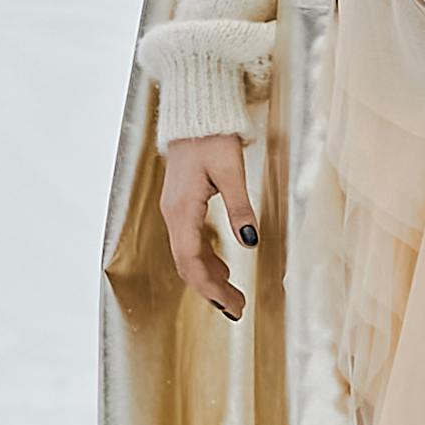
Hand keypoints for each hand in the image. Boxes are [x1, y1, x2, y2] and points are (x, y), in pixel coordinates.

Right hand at [159, 126, 261, 320]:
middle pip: (187, 263)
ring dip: (209, 278)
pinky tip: (223, 269)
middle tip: (237, 309)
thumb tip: (251, 242)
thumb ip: (240, 207)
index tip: (230, 304)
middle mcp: (173, 214)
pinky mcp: (182, 207)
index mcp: (182, 208)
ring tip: (233, 297)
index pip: (190, 259)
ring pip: (188, 255)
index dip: (209, 285)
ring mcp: (175, 211)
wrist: (196, 114)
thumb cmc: (213, 137)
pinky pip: (190, 242)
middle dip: (211, 289)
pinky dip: (205, 260)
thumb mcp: (231, 171)